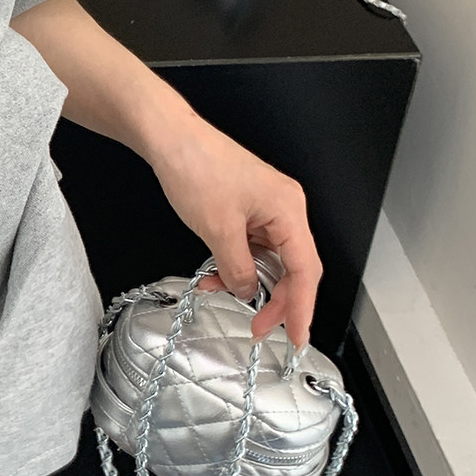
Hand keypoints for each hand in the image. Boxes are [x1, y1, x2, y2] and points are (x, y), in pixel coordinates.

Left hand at [146, 115, 322, 349]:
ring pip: (270, 259)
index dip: (302, 308)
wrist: (169, 138)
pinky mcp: (248, 209)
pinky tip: (215, 275)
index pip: (306, 270)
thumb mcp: (217, 229)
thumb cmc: (196, 166)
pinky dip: (236, 264)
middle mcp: (285, 208)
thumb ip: (237, 268)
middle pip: (293, 268)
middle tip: (260, 328)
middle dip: (277, 301)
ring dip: (250, 282)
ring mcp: (266, 209)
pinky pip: (251, 247)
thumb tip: (247, 290)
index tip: (297, 337)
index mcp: (288, 210)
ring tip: (223, 294)